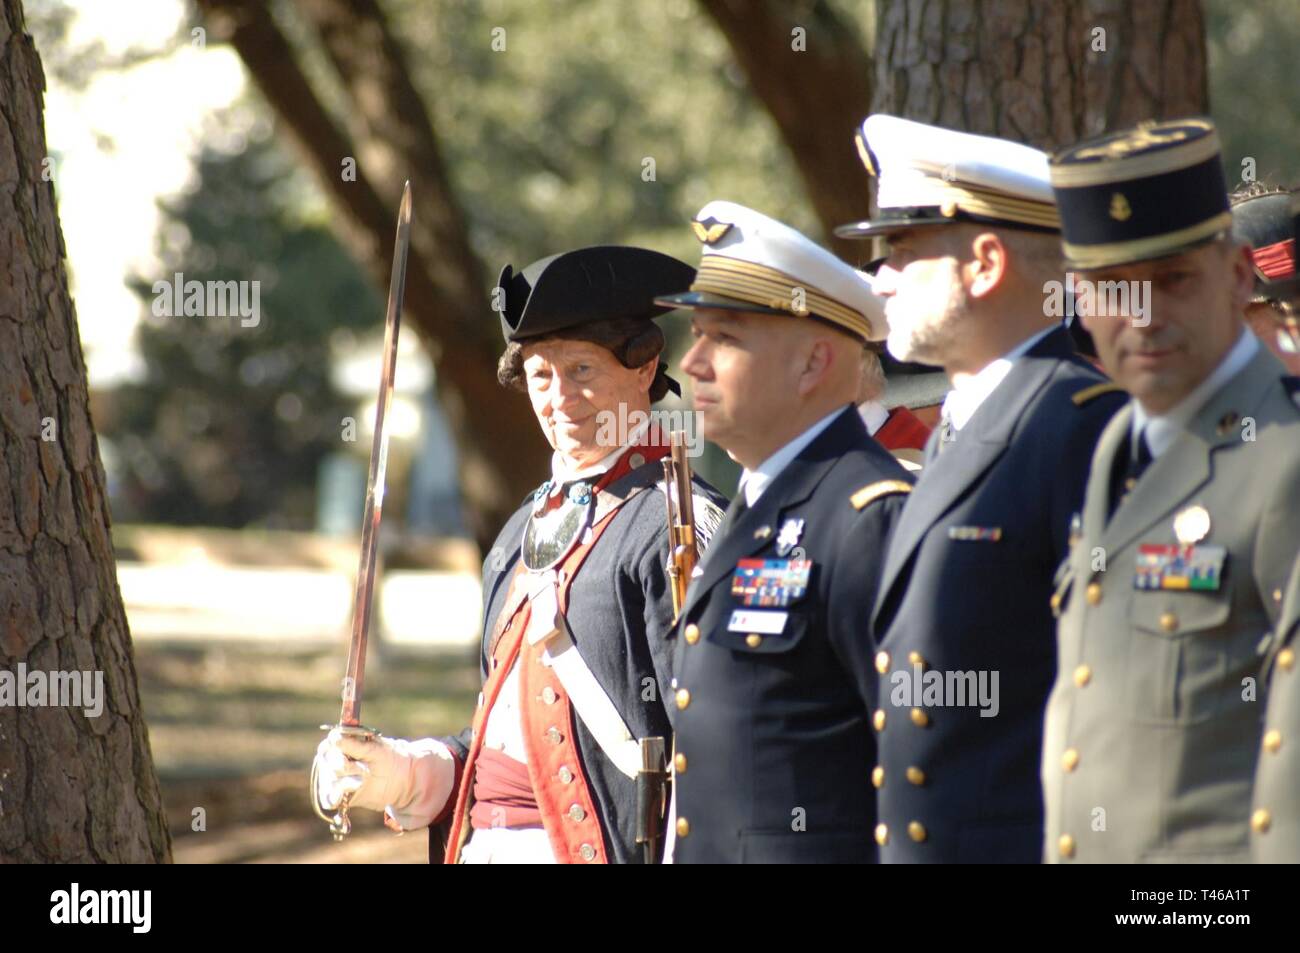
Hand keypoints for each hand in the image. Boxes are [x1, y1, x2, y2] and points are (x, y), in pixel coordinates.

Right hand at [313, 728, 456, 830]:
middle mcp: (335, 761)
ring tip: (363, 780)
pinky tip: (348, 792)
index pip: (328, 744)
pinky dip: (336, 796)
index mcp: (343, 745)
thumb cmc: (388, 758)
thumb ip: (354, 745)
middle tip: (356, 766)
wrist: (401, 780)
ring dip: (346, 780)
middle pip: (327, 762)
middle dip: (341, 764)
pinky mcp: (340, 796)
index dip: (332, 746)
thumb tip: (334, 738)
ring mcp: (336, 779)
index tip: (341, 747)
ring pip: (329, 780)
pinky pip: (329, 798)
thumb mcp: (375, 749)